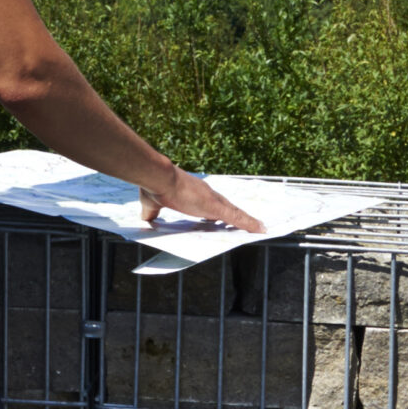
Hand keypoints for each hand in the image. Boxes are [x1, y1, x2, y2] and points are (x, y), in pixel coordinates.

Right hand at [140, 170, 262, 233]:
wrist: (159, 178)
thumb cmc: (155, 186)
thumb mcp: (152, 204)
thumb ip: (152, 213)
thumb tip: (146, 220)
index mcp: (195, 194)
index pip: (213, 205)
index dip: (222, 213)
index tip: (227, 219)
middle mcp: (208, 195)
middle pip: (228, 209)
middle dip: (239, 217)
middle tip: (251, 225)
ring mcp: (213, 201)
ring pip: (236, 214)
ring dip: (248, 221)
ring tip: (261, 228)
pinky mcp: (216, 207)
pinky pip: (237, 218)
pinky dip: (249, 224)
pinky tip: (260, 229)